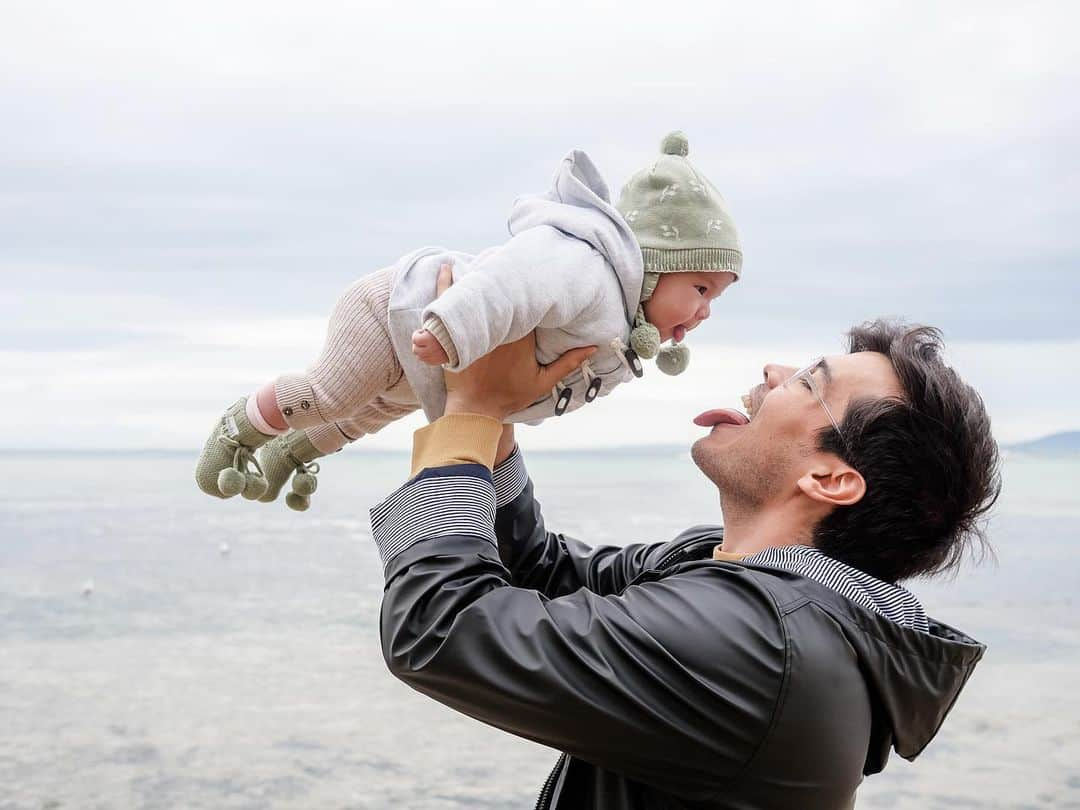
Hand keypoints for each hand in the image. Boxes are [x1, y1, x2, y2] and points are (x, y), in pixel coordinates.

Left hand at [411, 329, 449, 364]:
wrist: (457, 341)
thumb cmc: (444, 331)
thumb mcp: (434, 327)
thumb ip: (424, 330)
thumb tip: (415, 336)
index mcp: (430, 339)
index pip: (415, 339)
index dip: (417, 334)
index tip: (423, 331)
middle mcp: (431, 350)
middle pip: (415, 349)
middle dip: (418, 344)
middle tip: (424, 339)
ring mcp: (433, 358)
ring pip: (419, 356)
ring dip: (421, 351)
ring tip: (427, 345)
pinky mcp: (436, 362)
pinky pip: (425, 361)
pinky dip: (426, 356)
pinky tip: (431, 350)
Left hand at [429, 263, 596, 420]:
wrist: (475, 410)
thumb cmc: (509, 396)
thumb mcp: (542, 382)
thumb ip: (567, 363)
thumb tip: (593, 347)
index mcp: (519, 335)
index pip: (525, 302)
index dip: (525, 285)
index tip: (527, 265)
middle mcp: (496, 327)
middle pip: (500, 293)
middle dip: (502, 274)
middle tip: (504, 252)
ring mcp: (474, 329)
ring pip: (475, 294)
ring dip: (477, 274)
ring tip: (481, 255)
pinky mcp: (454, 334)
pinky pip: (447, 304)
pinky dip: (446, 285)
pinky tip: (447, 268)